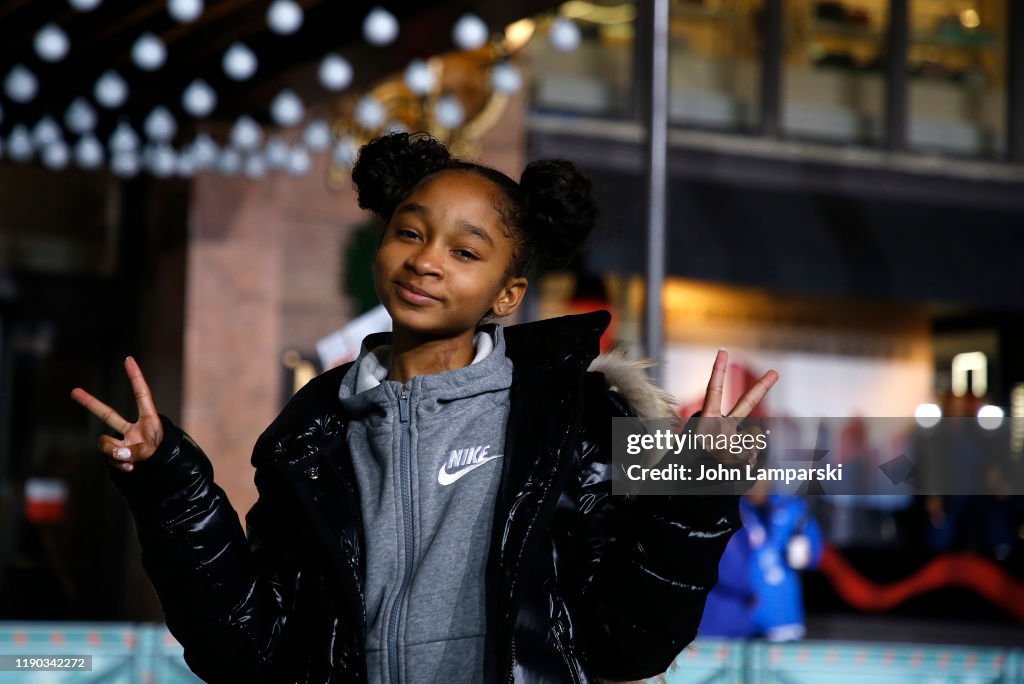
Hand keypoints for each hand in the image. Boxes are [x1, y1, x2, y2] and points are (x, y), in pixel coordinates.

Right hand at [70, 356, 163, 472]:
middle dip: (91, 404)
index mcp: (150, 420)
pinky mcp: (120, 454)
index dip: (135, 377)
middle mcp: (135, 429)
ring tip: (131, 461)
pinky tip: (132, 469)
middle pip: (108, 415)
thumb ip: (136, 451)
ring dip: (113, 452)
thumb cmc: (168, 456)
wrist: (168, 473)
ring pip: (105, 443)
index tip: (129, 359)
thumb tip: (117, 452)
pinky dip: (119, 464)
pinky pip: (111, 458)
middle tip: (74, 391)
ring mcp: (125, 442)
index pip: (142, 395)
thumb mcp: (156, 452)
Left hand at [695, 349, 777, 464]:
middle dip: (761, 388)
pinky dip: (745, 465)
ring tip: (722, 461)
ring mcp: (735, 441)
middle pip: (746, 404)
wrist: (692, 485)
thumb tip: (756, 441)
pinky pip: (753, 458)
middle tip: (775, 372)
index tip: (723, 351)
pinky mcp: (744, 457)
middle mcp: (724, 427)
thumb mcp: (703, 449)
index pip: (714, 390)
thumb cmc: (692, 463)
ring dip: (739, 453)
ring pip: (752, 440)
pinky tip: (736, 469)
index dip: (718, 371)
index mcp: (708, 419)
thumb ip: (729, 442)